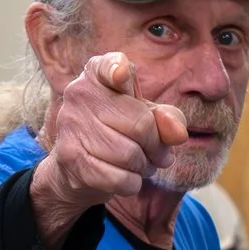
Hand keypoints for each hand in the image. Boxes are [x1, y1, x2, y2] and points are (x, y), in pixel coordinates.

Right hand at [29, 53, 187, 243]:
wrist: (78, 168)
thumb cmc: (119, 132)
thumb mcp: (147, 117)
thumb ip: (167, 118)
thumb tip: (178, 133)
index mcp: (97, 74)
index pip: (109, 66)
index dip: (118, 69)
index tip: (122, 75)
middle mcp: (79, 93)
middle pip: (140, 125)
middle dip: (157, 147)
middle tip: (157, 154)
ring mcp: (71, 125)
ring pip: (130, 155)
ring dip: (144, 168)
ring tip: (139, 165)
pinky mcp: (70, 157)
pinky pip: (119, 178)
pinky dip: (132, 184)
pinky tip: (126, 178)